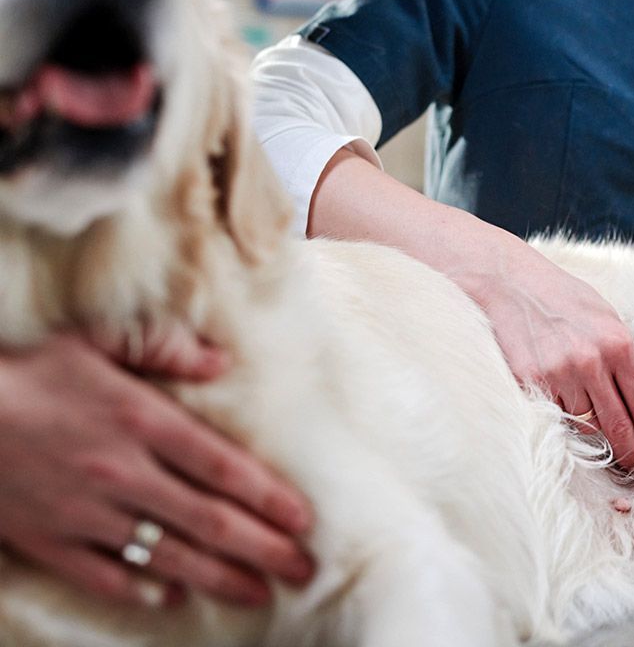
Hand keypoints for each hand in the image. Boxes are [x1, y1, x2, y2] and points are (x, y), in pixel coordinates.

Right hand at [0, 333, 313, 606]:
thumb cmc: (27, 367)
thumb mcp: (97, 338)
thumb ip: (163, 347)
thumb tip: (221, 361)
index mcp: (142, 421)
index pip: (223, 468)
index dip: (269, 497)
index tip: (304, 520)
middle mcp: (123, 473)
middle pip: (208, 520)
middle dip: (262, 548)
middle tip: (302, 569)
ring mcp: (85, 513)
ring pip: (166, 554)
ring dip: (219, 577)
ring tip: (259, 592)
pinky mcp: (47, 539)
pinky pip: (101, 575)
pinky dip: (140, 589)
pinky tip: (172, 598)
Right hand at [458, 240, 633, 469]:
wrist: (512, 285)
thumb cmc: (564, 299)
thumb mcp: (610, 319)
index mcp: (617, 342)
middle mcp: (590, 361)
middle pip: (619, 424)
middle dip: (630, 449)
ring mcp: (558, 373)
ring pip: (586, 424)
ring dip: (595, 429)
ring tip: (596, 422)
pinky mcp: (531, 381)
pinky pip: (556, 414)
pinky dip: (564, 414)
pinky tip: (566, 402)